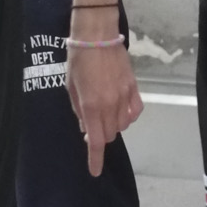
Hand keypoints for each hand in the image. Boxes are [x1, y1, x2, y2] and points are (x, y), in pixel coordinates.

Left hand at [65, 24, 141, 178]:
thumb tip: (86, 128)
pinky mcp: (134, 87)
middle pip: (110, 134)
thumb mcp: (70, 87)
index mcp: (91, 106)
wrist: (97, 35)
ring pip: (124, 125)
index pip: (96, 141)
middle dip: (101, 134)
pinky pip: (135, 112)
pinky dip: (129, 116)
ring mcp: (125, 96)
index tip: (95, 172)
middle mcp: (110, 105)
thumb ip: (79, 110)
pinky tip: (121, 110)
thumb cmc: (78, 60)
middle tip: (92, 123)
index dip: (95, 159)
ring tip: (105, 112)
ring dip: (113, 125)